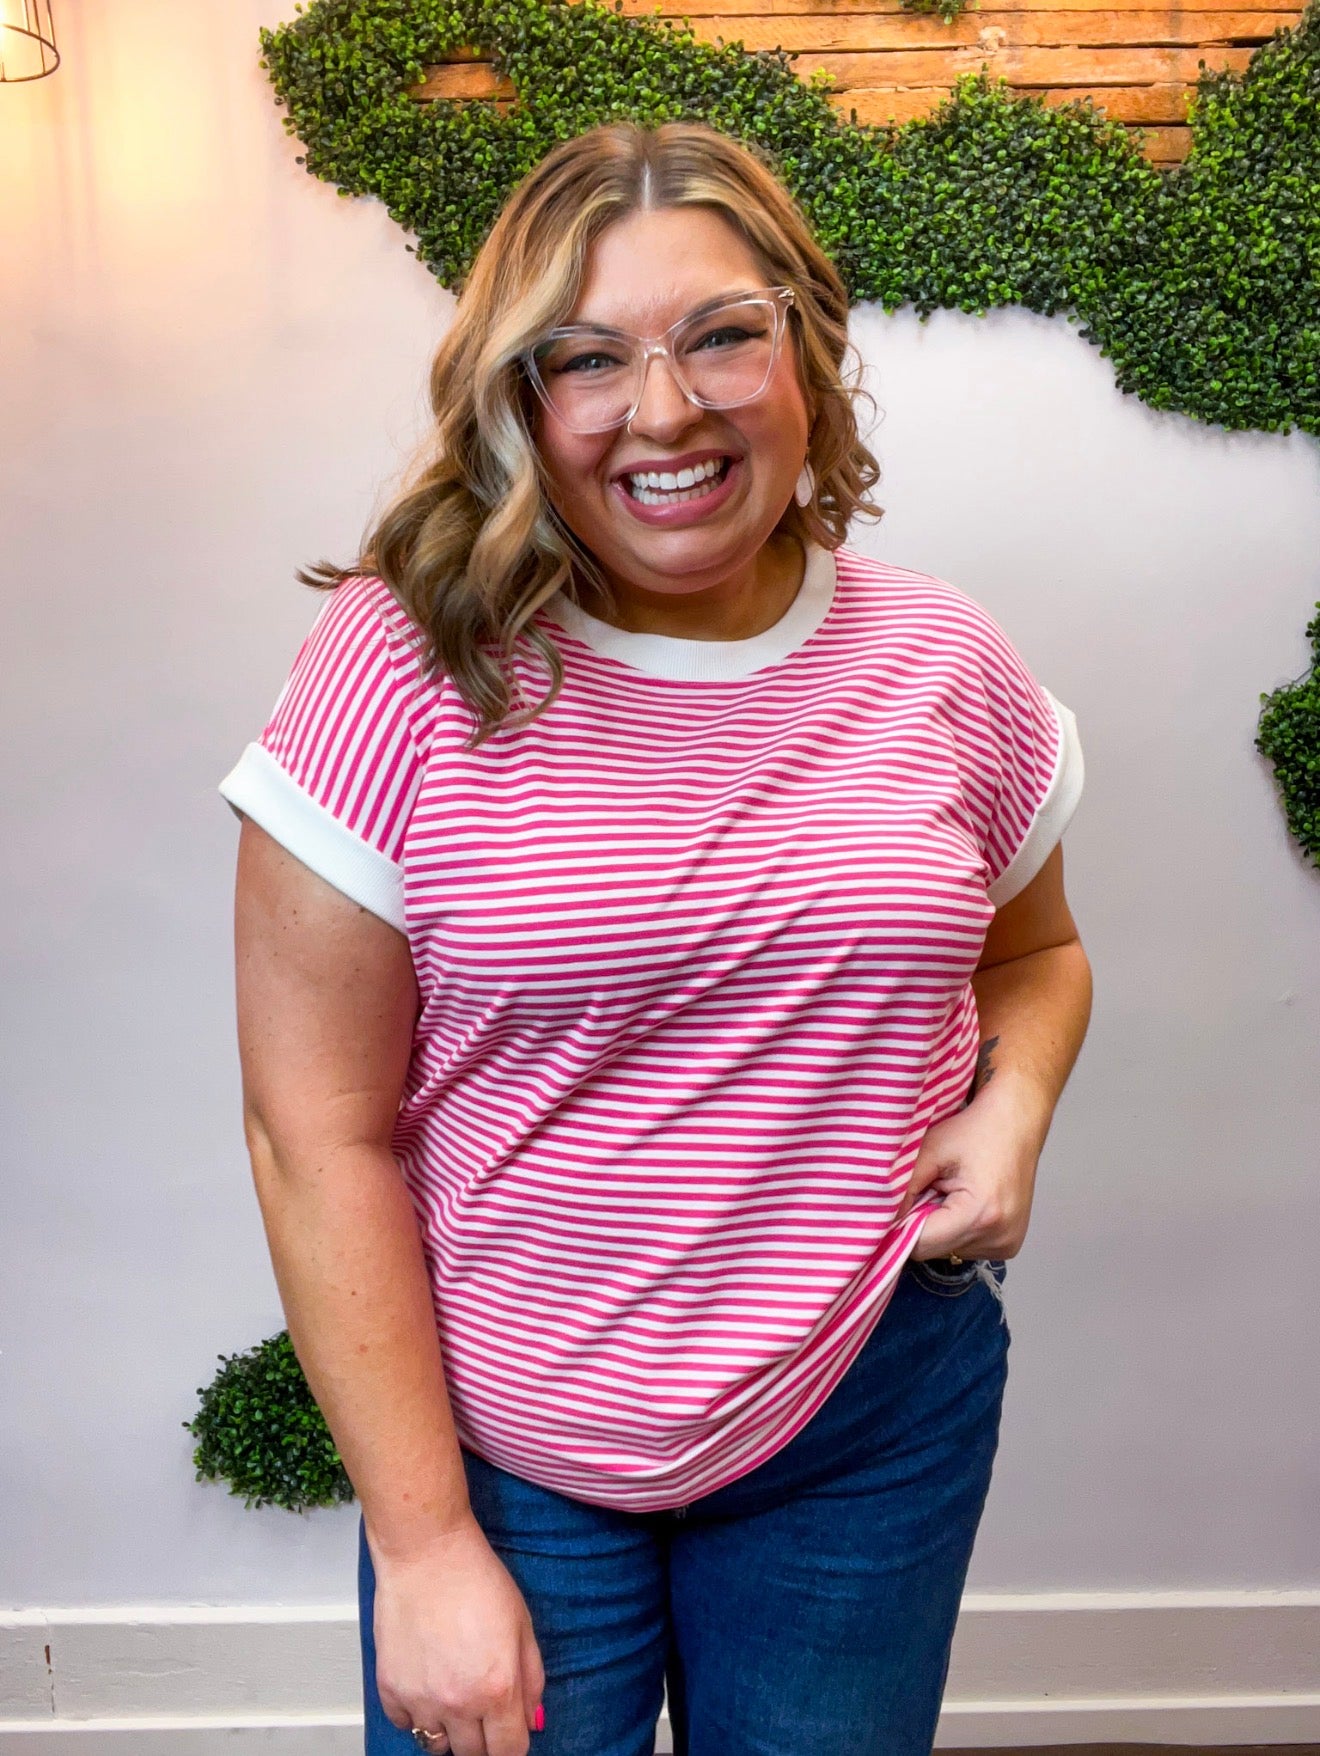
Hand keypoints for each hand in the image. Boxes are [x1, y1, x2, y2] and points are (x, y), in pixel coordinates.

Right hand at [371, 1512, 545, 1755]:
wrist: (427, 1552)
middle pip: (473, 1754)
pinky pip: (404, 1724)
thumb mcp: (521, 1624)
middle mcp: (458, 1702)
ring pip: (435, 1745)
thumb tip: (532, 1719)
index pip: (509, 1751)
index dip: (513, 1745)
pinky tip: (426, 1684)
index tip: (510, 1734)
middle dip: (483, 1738)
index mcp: (497, 1688)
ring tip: (453, 1694)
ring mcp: (420, 1698)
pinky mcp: (390, 1688)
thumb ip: (532, 1678)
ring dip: (448, 1729)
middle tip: (482, 1710)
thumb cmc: (476, 1578)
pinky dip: (415, 1714)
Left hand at [896, 1077, 1049, 1261]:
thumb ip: (902, 1187)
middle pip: (934, 1250)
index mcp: (980, 1214)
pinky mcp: (1010, 1244)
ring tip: (951, 1191)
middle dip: (922, 1223)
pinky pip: (967, 1247)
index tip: (895, 1205)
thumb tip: (879, 1219)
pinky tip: (966, 1201)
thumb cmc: (976, 1129)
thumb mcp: (930, 1150)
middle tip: (929, 1189)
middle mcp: (999, 1237)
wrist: (1017, 1121)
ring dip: (941, 1227)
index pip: (921, 1245)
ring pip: (949, 1251)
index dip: (901, 1226)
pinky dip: (958, 1228)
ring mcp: (1008, 1244)